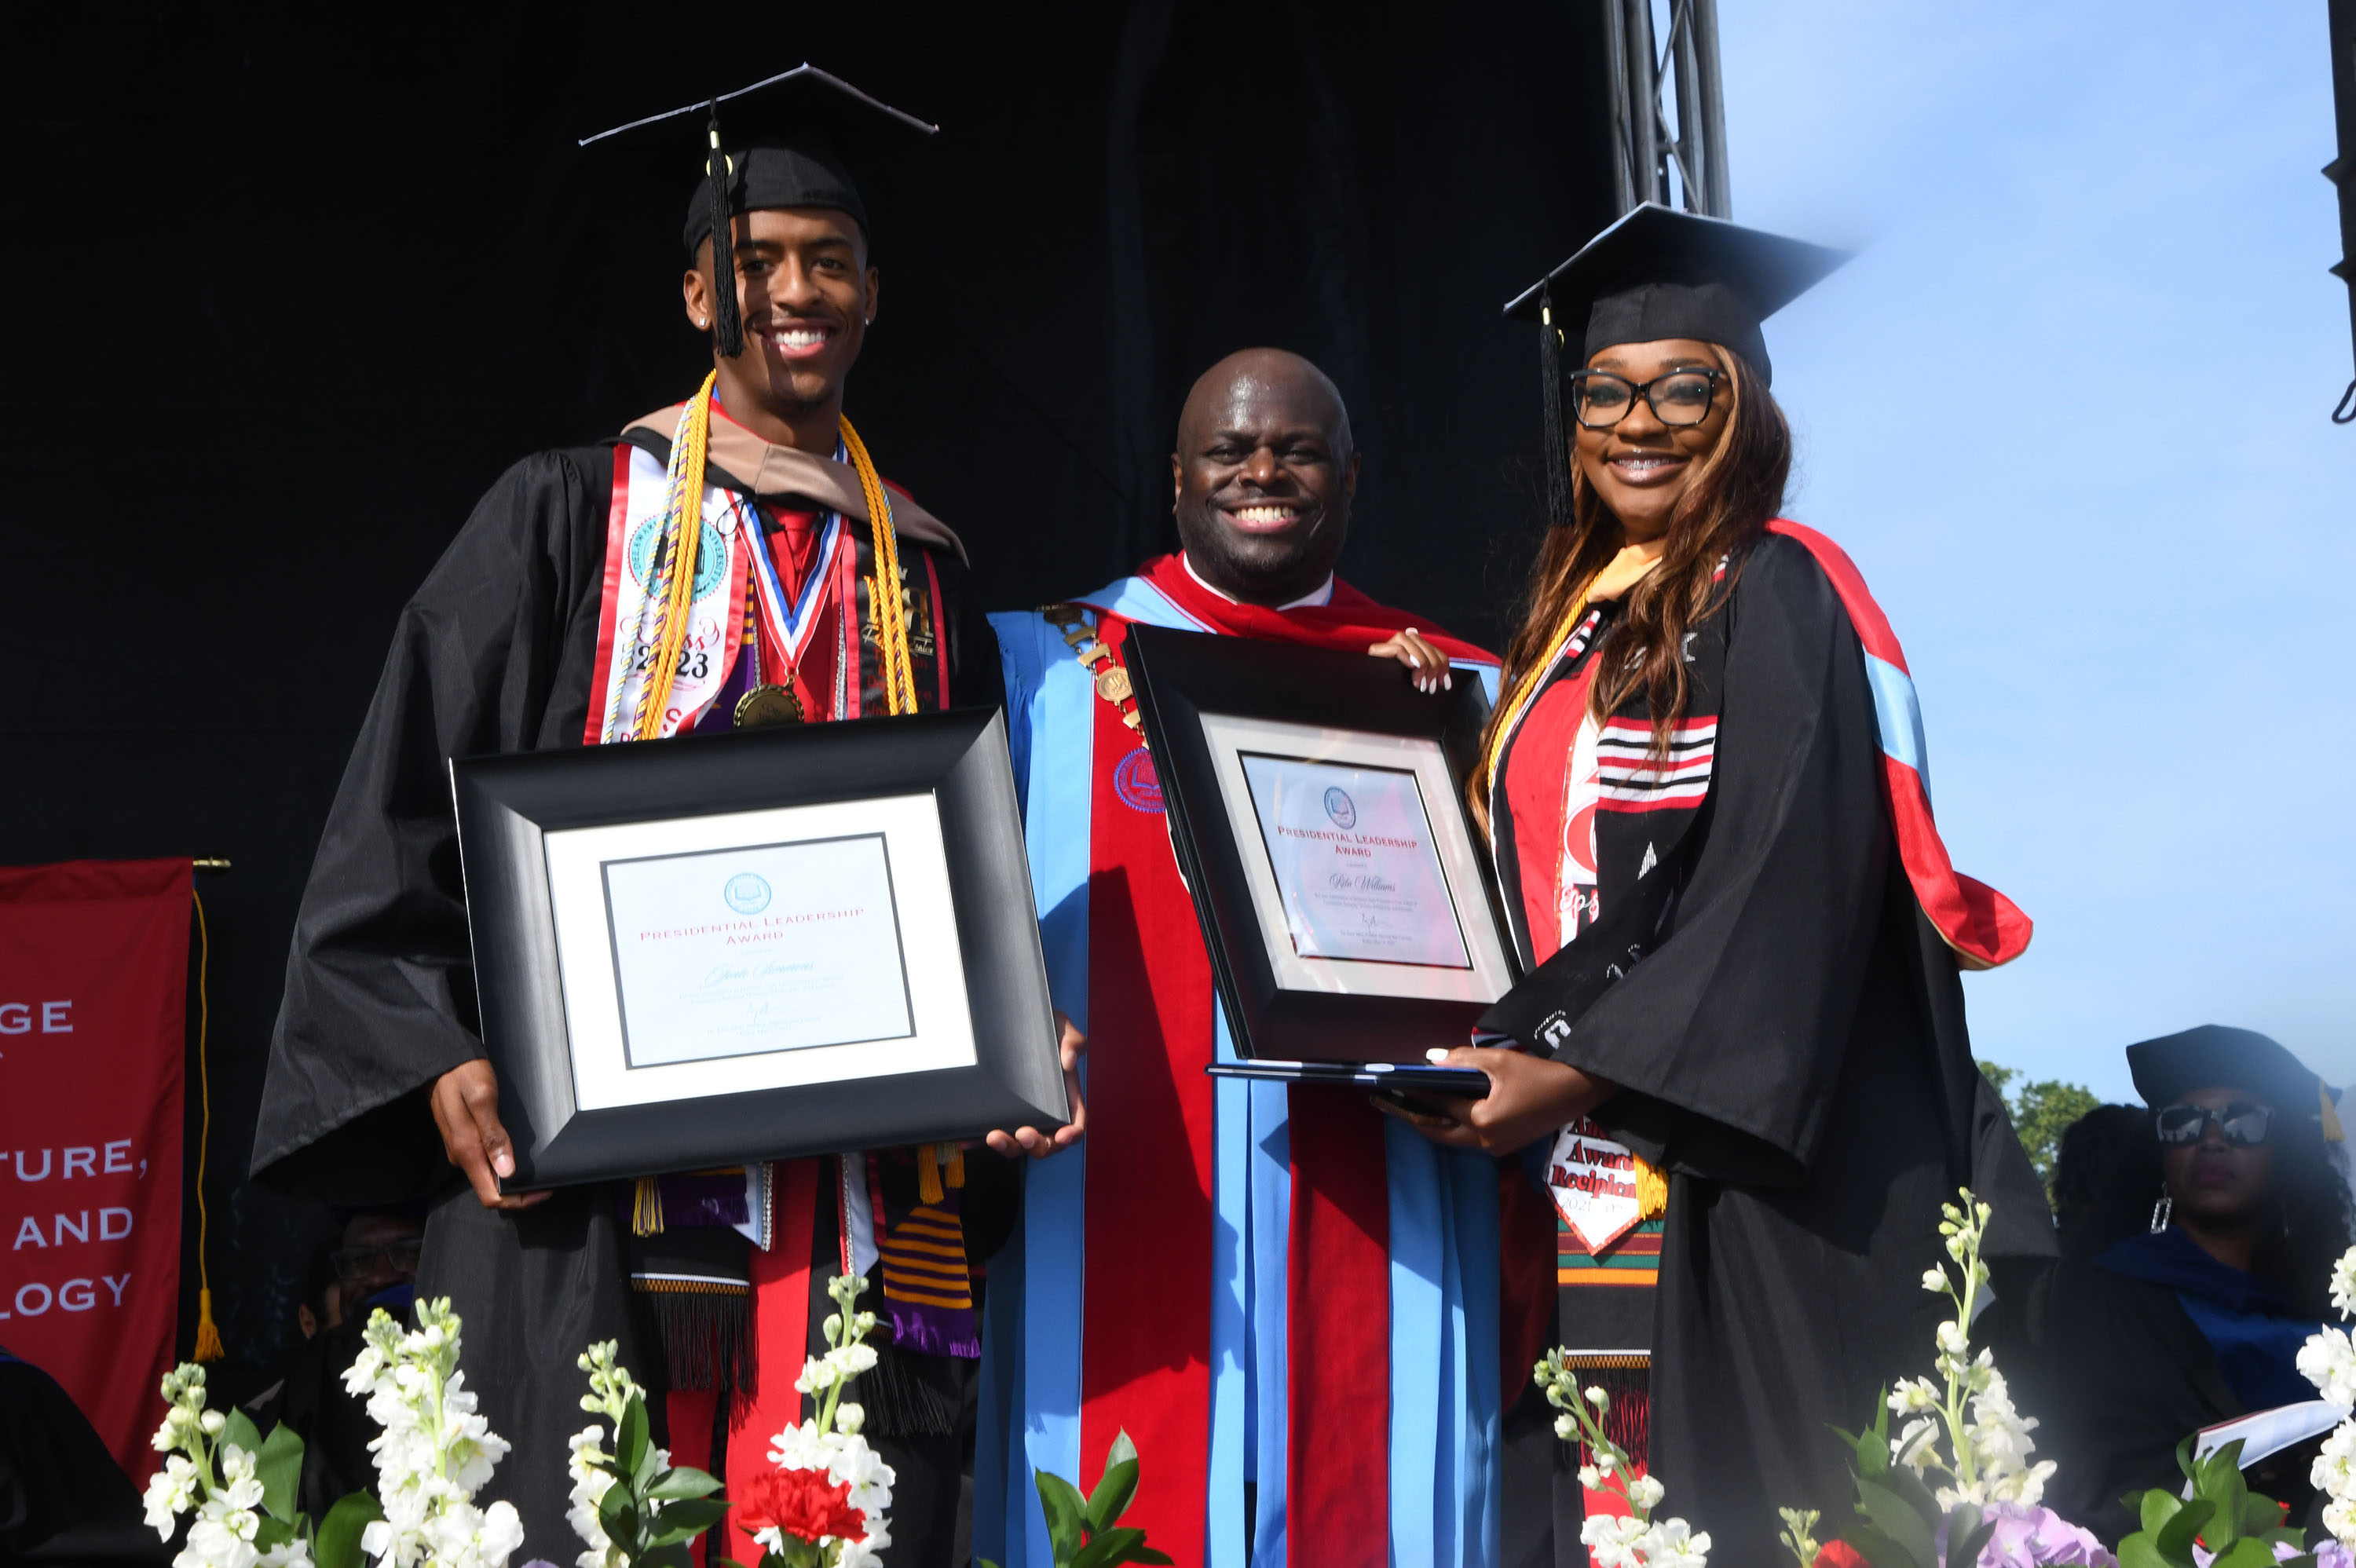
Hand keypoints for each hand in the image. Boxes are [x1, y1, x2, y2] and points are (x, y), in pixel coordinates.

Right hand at [429, 1059, 549, 1209]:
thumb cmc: (463, 1074)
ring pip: (488, 1175)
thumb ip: (493, 1136)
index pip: (490, 1196)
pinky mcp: (463, 1138)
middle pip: (491, 1189)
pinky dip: (502, 1162)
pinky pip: (484, 1160)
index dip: (518, 1201)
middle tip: (546, 1182)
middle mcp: (462, 1155)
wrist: (441, 1060)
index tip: (543, 1191)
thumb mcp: (483, 1099)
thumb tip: (507, 1170)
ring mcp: (461, 1147)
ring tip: (536, 1168)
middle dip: (519, 1192)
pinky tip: (517, 1152)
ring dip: (512, 1177)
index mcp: (467, 1150)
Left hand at [986, 1010, 1086, 1158]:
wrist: (1017, 1024)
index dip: (1070, 1134)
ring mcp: (1021, 1117)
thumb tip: (1068, 1060)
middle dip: (1035, 1144)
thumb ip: (1072, 1041)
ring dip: (1007, 1146)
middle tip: (1023, 1133)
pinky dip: (978, 1139)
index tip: (1062, 1136)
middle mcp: (1045, 1114)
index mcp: (1066, 1099)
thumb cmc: (1047, 1031)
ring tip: (993, 1136)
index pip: (1074, 1124)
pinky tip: (967, 1138)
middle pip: (1046, 1143)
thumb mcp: (1063, 1029)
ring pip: (1017, 1145)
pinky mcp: (999, 1115)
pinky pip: (989, 1133)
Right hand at [1366, 628, 1453, 694]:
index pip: (1433, 648)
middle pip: (1425, 644)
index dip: (1443, 664)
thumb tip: (1444, 679)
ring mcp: (1387, 645)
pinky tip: (1411, 671)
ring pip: (1412, 640)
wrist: (1371, 701)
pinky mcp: (1376, 651)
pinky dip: (1407, 658)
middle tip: (1431, 687)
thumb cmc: (1394, 695)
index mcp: (1411, 648)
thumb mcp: (1417, 683)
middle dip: (1434, 667)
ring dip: (1422, 662)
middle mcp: (1400, 642)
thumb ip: (1429, 675)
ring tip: (1420, 684)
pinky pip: (1397, 649)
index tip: (1445, 684)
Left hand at [1372, 1045, 1613, 1154]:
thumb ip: (1462, 1061)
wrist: (1577, 1093)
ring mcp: (1495, 1148)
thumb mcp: (1499, 1061)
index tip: (1391, 1085)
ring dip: (1430, 1123)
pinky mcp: (1504, 1146)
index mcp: (1482, 1120)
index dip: (1413, 1094)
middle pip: (1437, 1133)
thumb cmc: (1538, 1074)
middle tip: (1388, 1104)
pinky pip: (1467, 1139)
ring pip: (1452, 1139)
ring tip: (1408, 1106)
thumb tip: (1431, 1060)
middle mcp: (1484, 1141)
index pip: (1438, 1106)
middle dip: (1411, 1117)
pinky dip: (1450, 1126)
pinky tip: (1441, 1111)